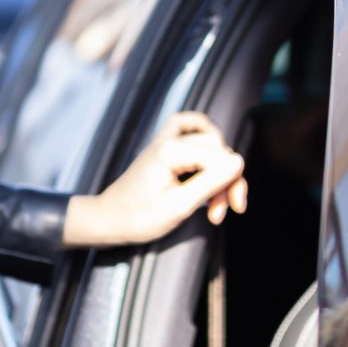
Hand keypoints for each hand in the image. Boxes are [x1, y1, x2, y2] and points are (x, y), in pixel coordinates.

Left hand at [62, 112, 248, 246]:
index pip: (220, 158)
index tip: (224, 213)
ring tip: (213, 195)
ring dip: (217, 168)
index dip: (230, 184)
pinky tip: (211, 152)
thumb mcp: (179, 206)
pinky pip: (190, 126)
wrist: (108, 220)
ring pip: (209, 140)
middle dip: (224, 181)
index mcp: (171, 151)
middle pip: (218, 149)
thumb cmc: (139, 218)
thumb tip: (239, 161)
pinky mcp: (164, 146)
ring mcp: (165, 140)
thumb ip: (211, 182)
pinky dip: (204, 137)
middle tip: (216, 212)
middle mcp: (169, 139)